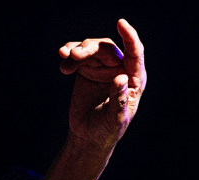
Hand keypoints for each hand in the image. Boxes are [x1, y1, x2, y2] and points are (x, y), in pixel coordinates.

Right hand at [58, 19, 145, 151]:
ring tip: (65, 58)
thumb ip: (119, 99)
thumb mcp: (115, 119)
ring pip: (92, 49)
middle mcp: (120, 69)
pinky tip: (63, 62)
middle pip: (107, 48)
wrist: (87, 138)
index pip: (135, 53)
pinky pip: (79, 56)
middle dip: (90, 48)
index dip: (129, 36)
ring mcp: (103, 69)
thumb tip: (121, 77)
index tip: (120, 23)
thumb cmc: (106, 131)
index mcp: (134, 80)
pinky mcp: (87, 71)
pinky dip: (69, 56)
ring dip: (77, 51)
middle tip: (74, 55)